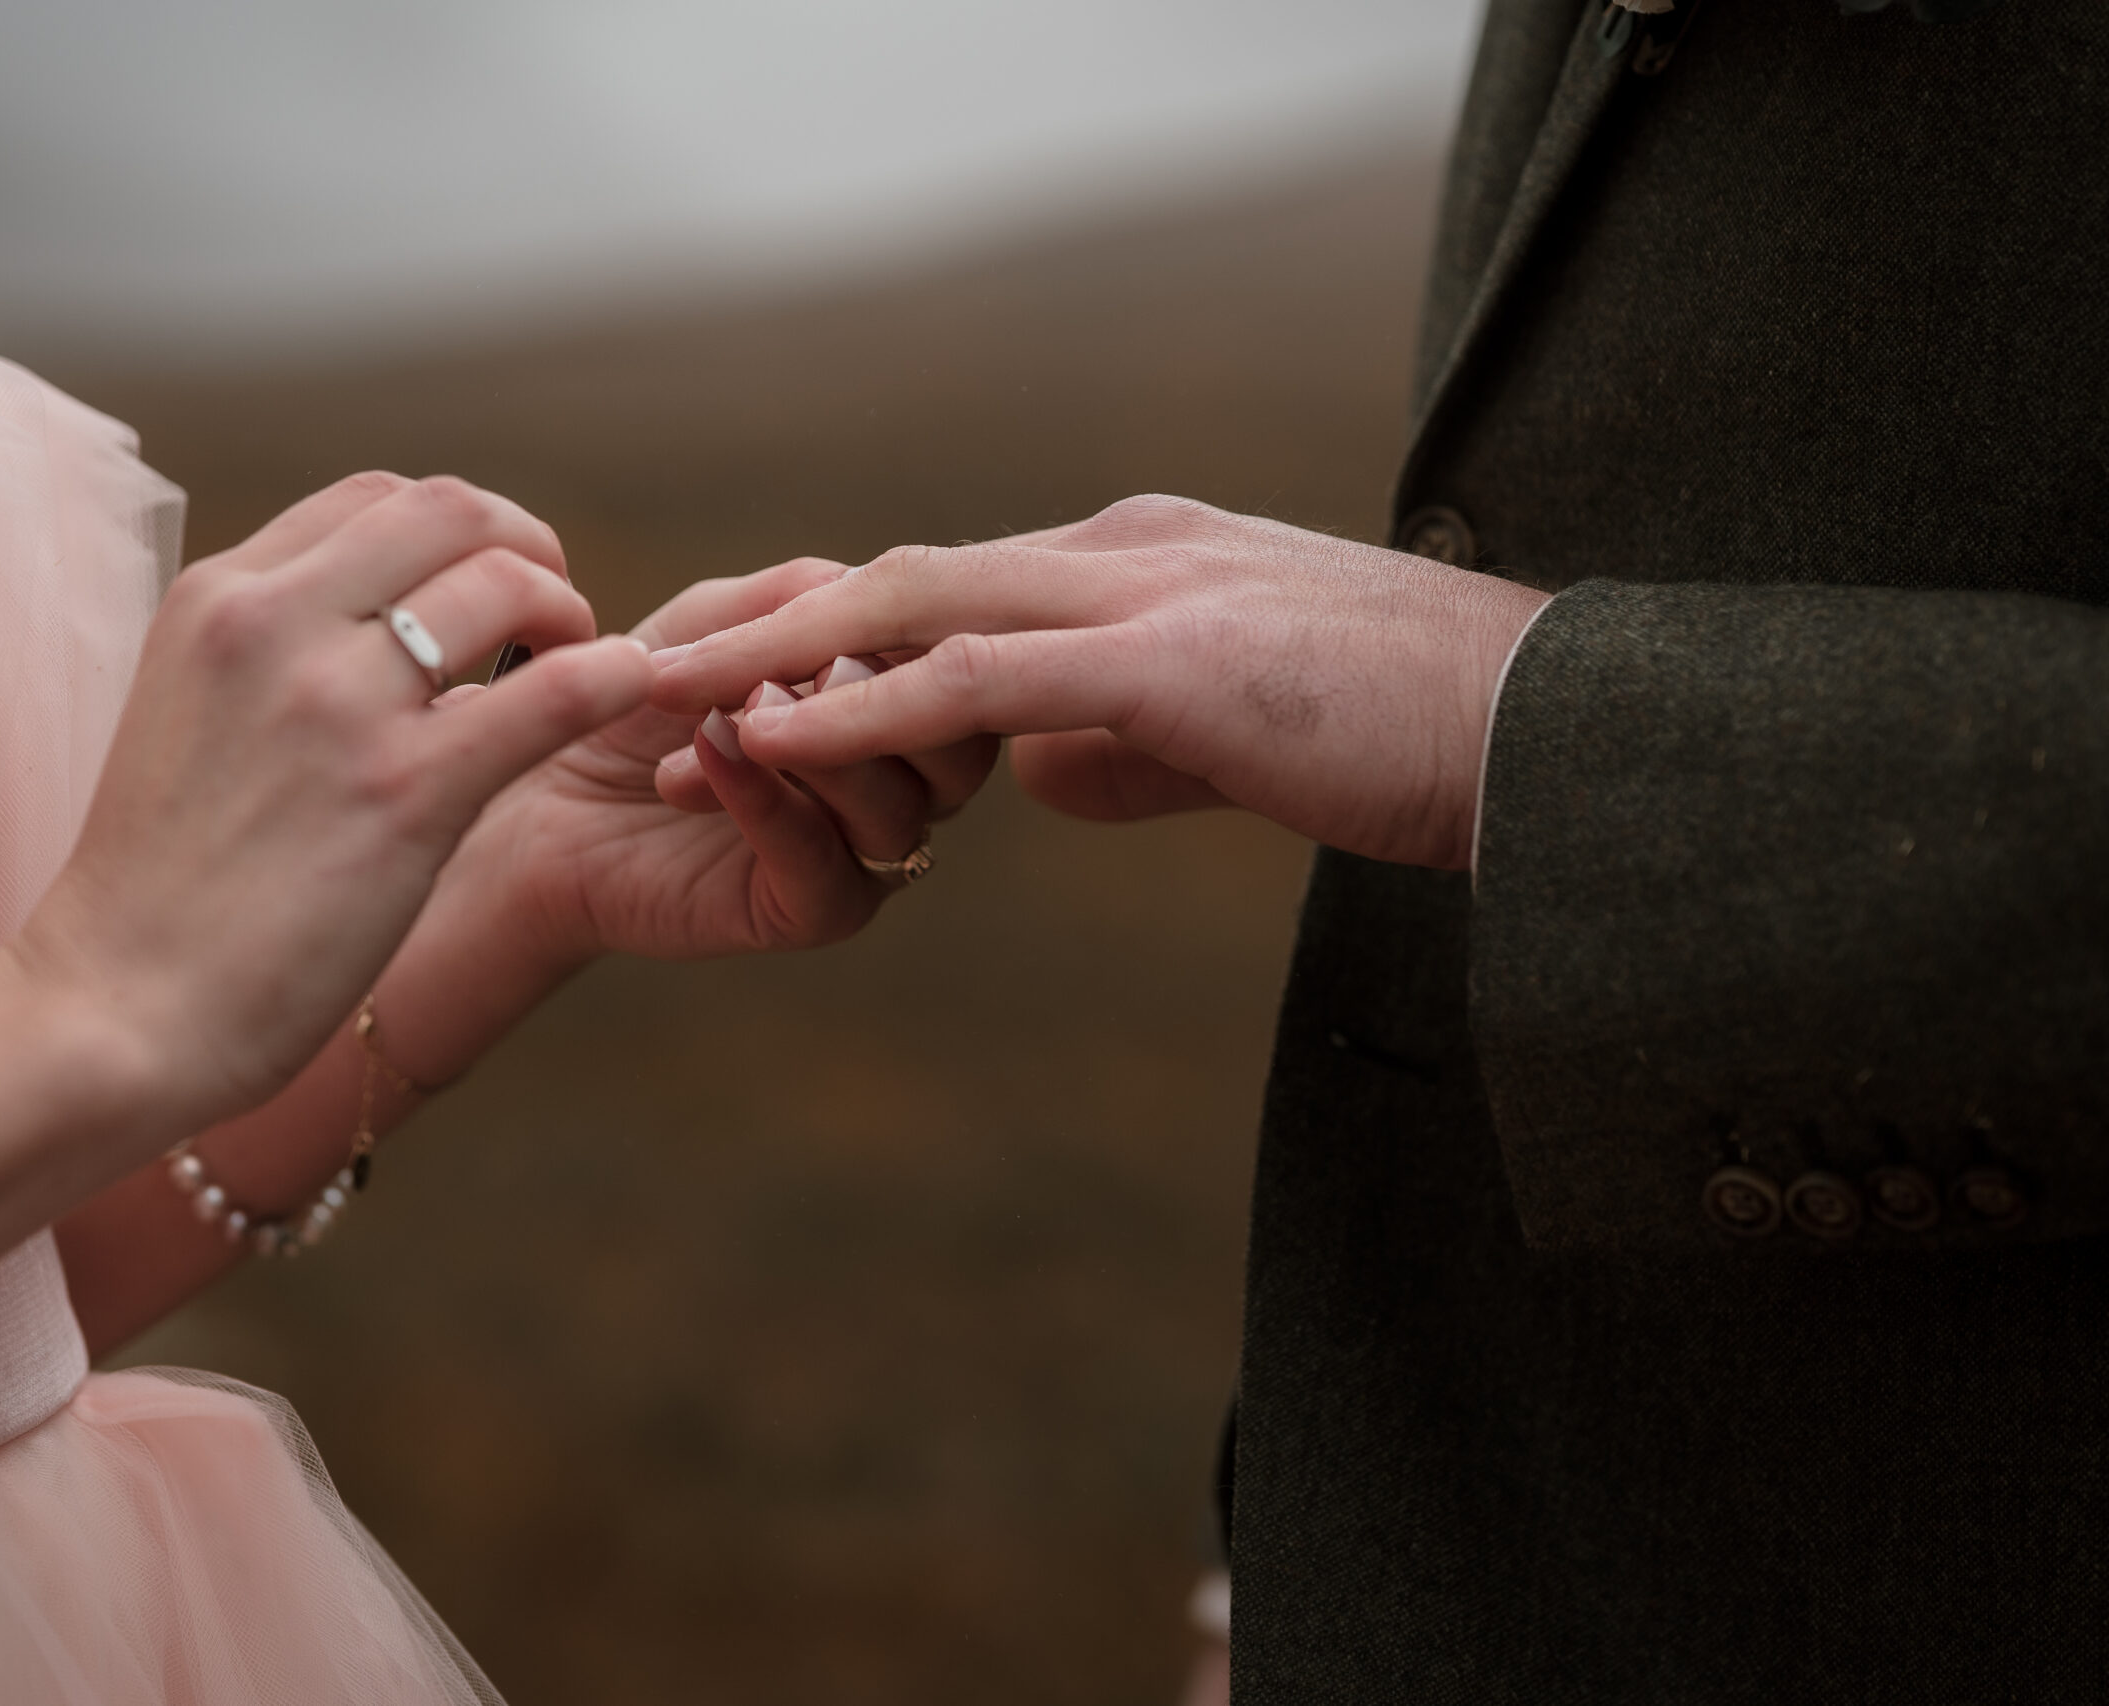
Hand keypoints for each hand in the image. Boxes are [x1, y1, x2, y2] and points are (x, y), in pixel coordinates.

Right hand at [13, 473, 652, 1132]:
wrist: (113, 1010)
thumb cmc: (161, 892)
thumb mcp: (190, 715)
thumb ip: (273, 653)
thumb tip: (377, 628)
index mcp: (219, 599)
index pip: (374, 500)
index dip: (460, 535)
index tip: (487, 597)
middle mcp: (271, 623)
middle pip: (449, 511)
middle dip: (527, 547)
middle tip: (555, 620)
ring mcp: (336, 704)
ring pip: (505, 580)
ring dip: (568, 613)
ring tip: (579, 673)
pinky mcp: (401, 794)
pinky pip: (554, 692)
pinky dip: (612, 677)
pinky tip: (629, 693)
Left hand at [370, 560, 996, 1080]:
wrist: (539, 798)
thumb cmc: (632, 705)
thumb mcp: (715, 626)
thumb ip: (797, 599)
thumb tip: (871, 585)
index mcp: (894, 709)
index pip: (950, 672)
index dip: (903, 637)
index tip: (826, 609)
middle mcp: (897, 784)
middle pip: (957, 751)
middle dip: (880, 697)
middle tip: (801, 667)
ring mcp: (859, 855)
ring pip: (898, 811)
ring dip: (815, 749)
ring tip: (730, 714)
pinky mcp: (807, 913)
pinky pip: (824, 868)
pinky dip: (771, 806)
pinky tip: (710, 757)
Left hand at [647, 494, 1550, 868]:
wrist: (1547, 739)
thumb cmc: (1412, 740)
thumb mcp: (1240, 735)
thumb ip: (1127, 741)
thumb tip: (1038, 775)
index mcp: (1139, 562)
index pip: (948, 587)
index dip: (828, 633)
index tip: (729, 683)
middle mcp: (1122, 553)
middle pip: (899, 574)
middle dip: (765, 623)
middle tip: (644, 667)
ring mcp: (1143, 594)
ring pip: (914, 604)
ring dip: (778, 654)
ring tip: (658, 695)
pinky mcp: (1165, 663)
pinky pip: (976, 677)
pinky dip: (863, 704)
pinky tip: (777, 737)